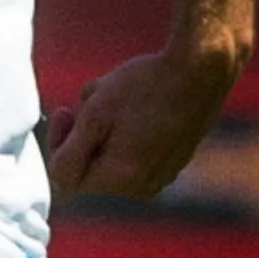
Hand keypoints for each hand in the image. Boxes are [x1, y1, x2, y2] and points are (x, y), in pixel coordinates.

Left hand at [42, 42, 241, 198]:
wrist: (201, 70)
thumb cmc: (146, 88)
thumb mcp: (94, 114)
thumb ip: (69, 152)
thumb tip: (57, 177)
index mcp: (122, 180)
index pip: (68, 176)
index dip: (58, 142)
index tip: (64, 110)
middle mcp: (145, 187)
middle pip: (92, 168)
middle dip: (85, 135)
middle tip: (91, 100)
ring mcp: (164, 175)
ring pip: (114, 158)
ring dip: (106, 131)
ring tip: (119, 98)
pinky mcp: (176, 160)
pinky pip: (138, 153)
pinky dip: (129, 131)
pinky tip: (141, 104)